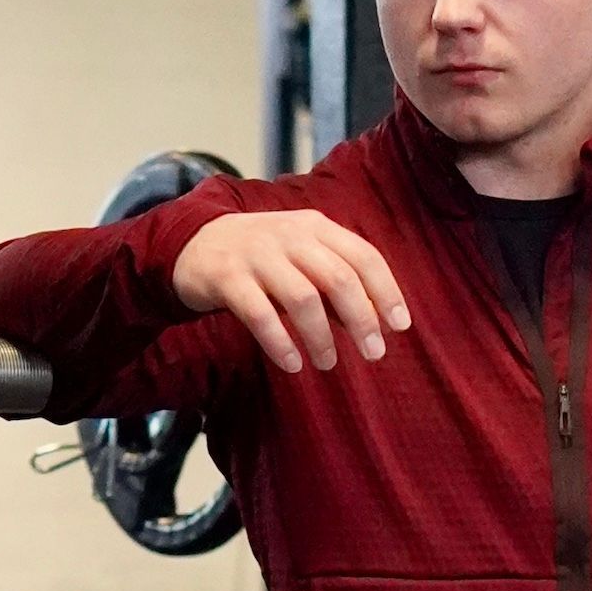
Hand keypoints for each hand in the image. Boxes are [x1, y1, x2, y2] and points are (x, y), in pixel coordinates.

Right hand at [171, 210, 410, 373]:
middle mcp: (290, 235)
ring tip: (328, 363)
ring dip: (321, 337)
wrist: (192, 242)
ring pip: (303, 298)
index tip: (399, 326)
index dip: (386, 292)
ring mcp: (257, 255)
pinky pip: (260, 314)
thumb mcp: (300, 254)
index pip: (363, 256)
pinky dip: (280, 342)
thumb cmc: (260, 257)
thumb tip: (370, 322)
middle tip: (374, 353)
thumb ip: (333, 280)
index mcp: (316, 227)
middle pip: (339, 279)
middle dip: (362, 320)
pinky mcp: (227, 277)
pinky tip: (292, 363)